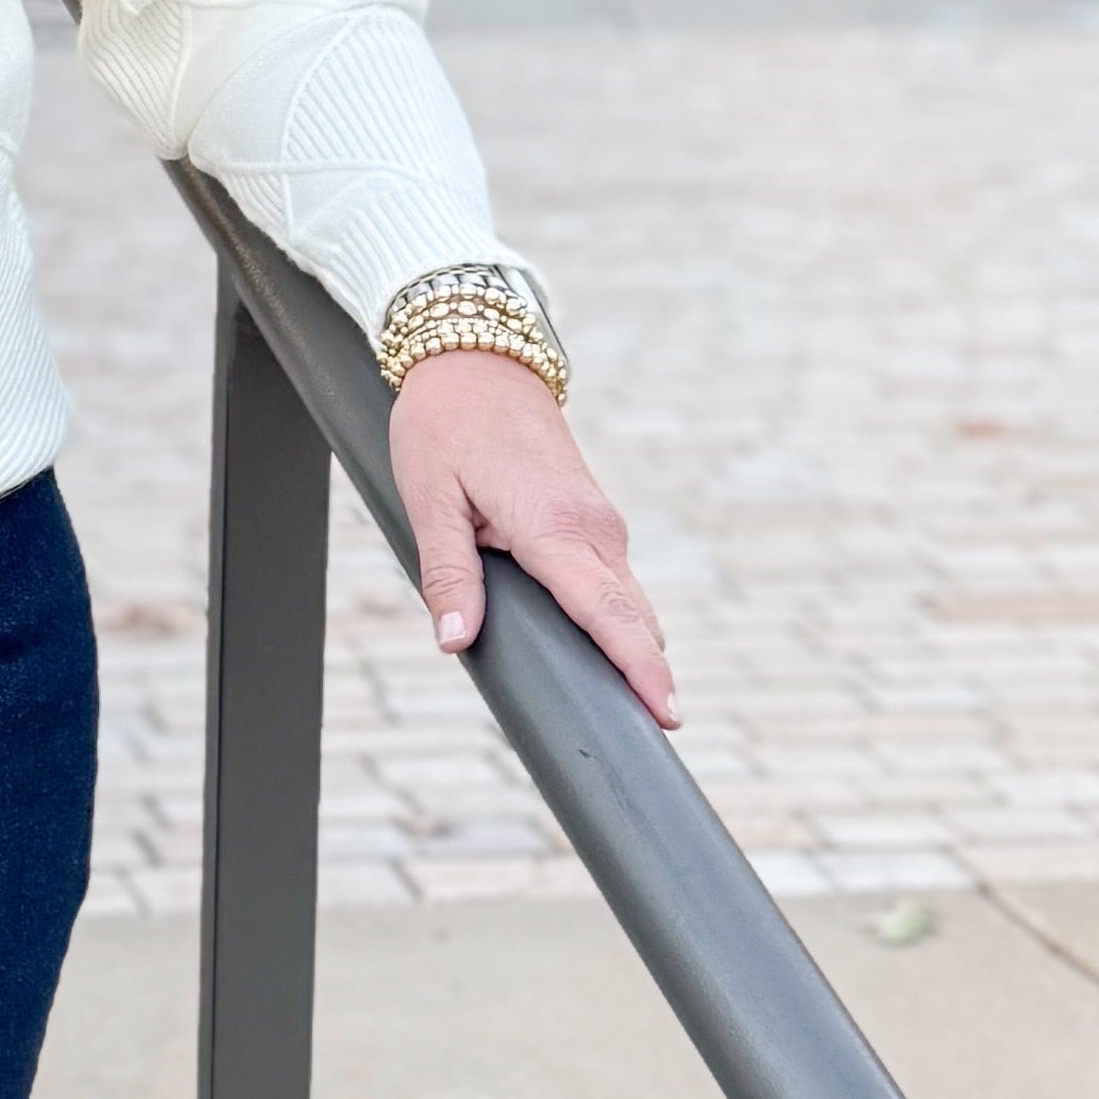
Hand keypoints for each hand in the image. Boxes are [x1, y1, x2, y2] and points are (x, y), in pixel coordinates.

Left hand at [387, 351, 676, 727]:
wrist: (478, 359)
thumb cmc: (446, 426)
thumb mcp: (430, 500)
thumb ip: (448, 574)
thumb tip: (456, 640)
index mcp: (554, 528)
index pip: (607, 613)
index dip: (640, 667)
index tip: (668, 714)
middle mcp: (594, 529)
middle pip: (633, 618)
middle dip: (648, 675)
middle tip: (657, 739)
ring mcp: (601, 523)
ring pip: (628, 602)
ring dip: (636, 651)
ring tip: (640, 713)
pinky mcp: (594, 520)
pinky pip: (614, 583)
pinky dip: (619, 622)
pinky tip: (612, 659)